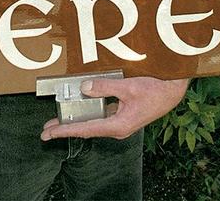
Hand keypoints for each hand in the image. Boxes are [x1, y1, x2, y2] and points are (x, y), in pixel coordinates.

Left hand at [40, 76, 188, 140]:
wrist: (174, 92)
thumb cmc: (155, 90)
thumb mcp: (128, 86)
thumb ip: (105, 87)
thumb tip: (84, 88)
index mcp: (118, 125)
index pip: (85, 129)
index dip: (64, 130)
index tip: (49, 133)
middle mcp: (117, 128)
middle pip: (86, 129)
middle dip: (65, 128)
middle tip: (45, 131)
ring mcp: (121, 123)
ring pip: (93, 123)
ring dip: (76, 121)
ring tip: (58, 120)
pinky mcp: (124, 116)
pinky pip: (102, 116)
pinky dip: (89, 114)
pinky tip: (81, 108)